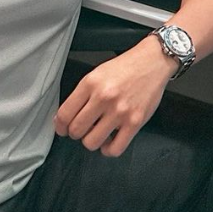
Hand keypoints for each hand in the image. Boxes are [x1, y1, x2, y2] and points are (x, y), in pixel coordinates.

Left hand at [54, 37, 176, 156]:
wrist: (152, 61)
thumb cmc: (125, 67)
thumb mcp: (97, 73)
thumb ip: (82, 94)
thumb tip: (65, 118)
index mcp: (91, 83)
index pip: (65, 114)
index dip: (60, 126)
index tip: (62, 129)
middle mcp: (104, 97)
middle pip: (76, 130)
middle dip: (76, 133)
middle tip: (82, 129)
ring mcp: (120, 111)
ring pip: (91, 142)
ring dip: (91, 141)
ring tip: (97, 133)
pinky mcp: (135, 122)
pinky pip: (115, 149)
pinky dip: (108, 149)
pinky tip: (109, 140)